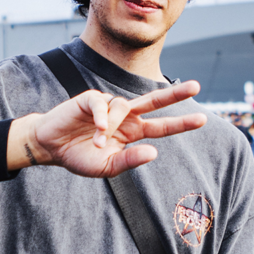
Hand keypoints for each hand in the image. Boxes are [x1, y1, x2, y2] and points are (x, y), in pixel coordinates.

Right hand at [6, 80, 205, 175]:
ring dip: (111, 128)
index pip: (161, 127)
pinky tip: (97, 130)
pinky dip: (102, 117)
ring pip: (121, 107)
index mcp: (132, 132)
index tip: (202, 119)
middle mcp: (125, 116)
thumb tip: (154, 152)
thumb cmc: (79, 156)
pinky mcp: (90, 99)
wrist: (50, 147)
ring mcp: (108, 105)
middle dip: (174, 94)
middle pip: (154, 101)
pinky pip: (102, 103)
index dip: (180, 123)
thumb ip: (129, 161)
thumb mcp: (106, 167)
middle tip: (196, 86)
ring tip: (97, 143)